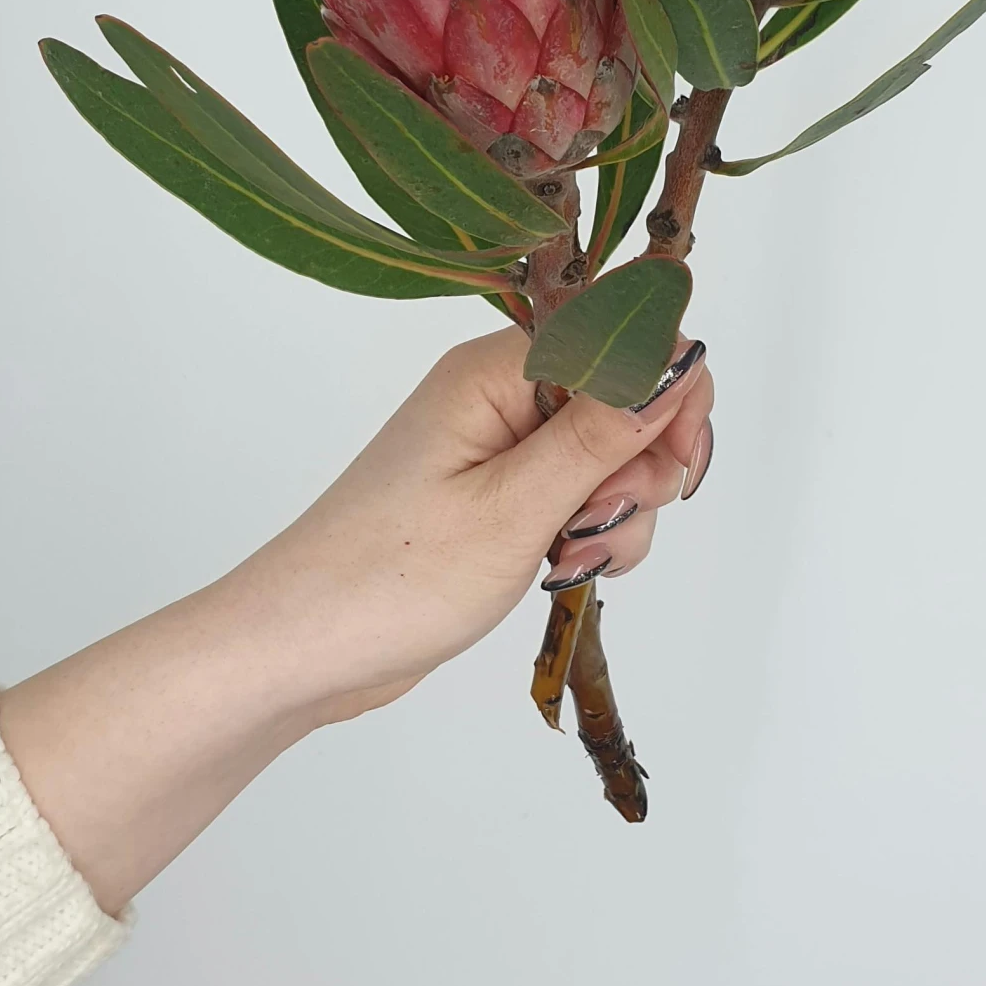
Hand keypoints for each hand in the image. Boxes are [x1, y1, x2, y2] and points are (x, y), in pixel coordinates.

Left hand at [0, 330, 712, 912]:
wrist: (303, 650)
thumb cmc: (392, 578)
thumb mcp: (516, 508)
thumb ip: (604, 432)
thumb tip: (683, 358)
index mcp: (494, 371)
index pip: (621, 335)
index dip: (666, 391)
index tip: (671, 464)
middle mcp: (499, 395)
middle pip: (626, 399)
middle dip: (640, 468)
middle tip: (592, 525)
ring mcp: (499, 448)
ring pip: (611, 459)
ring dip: (616, 514)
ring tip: (565, 561)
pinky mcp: (499, 497)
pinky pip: (578, 497)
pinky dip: (589, 536)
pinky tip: (558, 572)